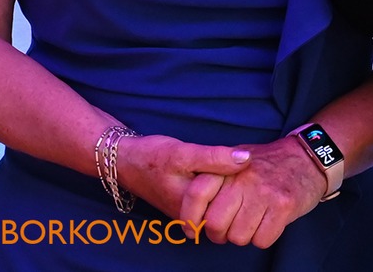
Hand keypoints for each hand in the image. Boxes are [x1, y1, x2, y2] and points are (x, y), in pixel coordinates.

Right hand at [112, 134, 251, 224]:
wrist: (125, 162)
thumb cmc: (151, 157)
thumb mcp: (182, 153)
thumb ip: (214, 157)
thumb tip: (247, 160)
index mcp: (193, 211)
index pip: (233, 200)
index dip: (239, 177)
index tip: (238, 160)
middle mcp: (193, 220)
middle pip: (229, 204)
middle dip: (234, 182)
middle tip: (234, 161)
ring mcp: (192, 216)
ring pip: (223, 203)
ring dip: (227, 183)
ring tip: (224, 163)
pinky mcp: (191, 209)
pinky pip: (214, 200)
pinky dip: (219, 185)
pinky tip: (217, 169)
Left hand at [196, 137, 329, 247]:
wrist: (308, 157)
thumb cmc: (267, 165)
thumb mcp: (236, 160)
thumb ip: (214, 180)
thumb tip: (191, 216)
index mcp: (228, 167)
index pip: (196, 193)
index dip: (189, 217)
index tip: (191, 229)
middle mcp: (243, 179)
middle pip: (215, 224)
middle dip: (220, 235)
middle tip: (229, 228)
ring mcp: (265, 192)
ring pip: (238, 237)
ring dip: (244, 236)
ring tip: (252, 222)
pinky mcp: (284, 206)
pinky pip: (262, 240)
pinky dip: (264, 238)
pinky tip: (268, 223)